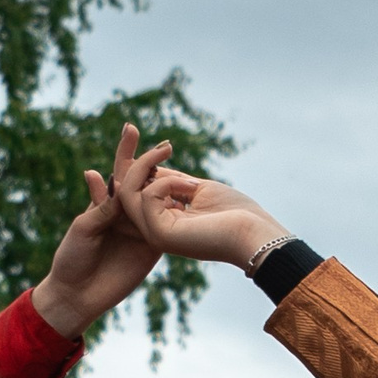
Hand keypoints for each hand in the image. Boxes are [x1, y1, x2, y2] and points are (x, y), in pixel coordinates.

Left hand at [29, 124, 172, 335]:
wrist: (79, 295)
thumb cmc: (72, 258)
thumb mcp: (84, 228)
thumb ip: (104, 206)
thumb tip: (117, 181)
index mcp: (106, 203)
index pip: (119, 171)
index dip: (126, 149)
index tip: (131, 127)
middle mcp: (125, 212)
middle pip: (144, 181)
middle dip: (153, 160)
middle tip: (166, 145)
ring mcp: (141, 228)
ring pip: (158, 201)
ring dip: (169, 184)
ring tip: (179, 170)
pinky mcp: (152, 247)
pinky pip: (166, 225)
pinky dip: (173, 211)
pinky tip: (184, 198)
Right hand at [109, 147, 291, 273]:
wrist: (254, 233)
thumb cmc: (234, 212)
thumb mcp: (195, 188)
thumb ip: (170, 181)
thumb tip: (150, 168)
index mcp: (164, 221)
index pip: (136, 190)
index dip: (139, 165)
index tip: (157, 142)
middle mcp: (154, 229)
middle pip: (124, 191)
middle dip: (135, 160)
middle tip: (160, 143)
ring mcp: (155, 234)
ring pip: (128, 192)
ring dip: (149, 165)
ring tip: (172, 156)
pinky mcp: (160, 234)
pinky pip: (146, 197)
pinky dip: (168, 183)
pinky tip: (192, 188)